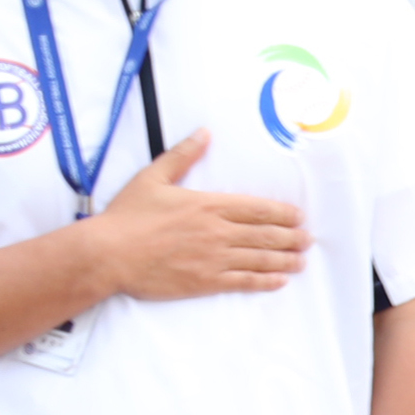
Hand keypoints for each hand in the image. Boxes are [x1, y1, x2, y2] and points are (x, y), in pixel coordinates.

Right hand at [82, 130, 308, 299]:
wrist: (107, 254)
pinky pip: (243, 281)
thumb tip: (203, 133)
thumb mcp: (153, 177)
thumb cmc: (126, 216)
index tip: (298, 216)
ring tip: (301, 261)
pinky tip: (279, 281)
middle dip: (292, 237)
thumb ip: (183, 155)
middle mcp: (218, 231)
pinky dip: (265, 281)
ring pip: (260, 259)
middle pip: (266, 235)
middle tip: (307, 239)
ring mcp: (213, 258)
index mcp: (209, 205)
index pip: (258, 209)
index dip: (283, 213)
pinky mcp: (205, 281)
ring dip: (285, 260)